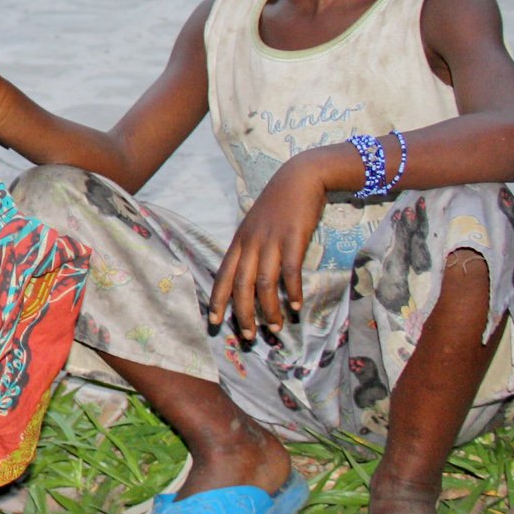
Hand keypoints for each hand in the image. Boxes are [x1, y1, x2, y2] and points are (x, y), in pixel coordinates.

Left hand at [210, 154, 323, 343]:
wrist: (299, 178)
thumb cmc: (278, 206)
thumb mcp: (255, 227)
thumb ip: (250, 249)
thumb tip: (247, 276)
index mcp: (239, 242)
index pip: (222, 276)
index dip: (217, 300)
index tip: (214, 323)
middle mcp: (251, 243)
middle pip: (241, 285)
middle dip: (242, 314)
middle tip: (248, 336)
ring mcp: (271, 241)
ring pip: (264, 283)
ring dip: (269, 309)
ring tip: (276, 328)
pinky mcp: (293, 238)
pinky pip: (291, 271)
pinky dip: (292, 291)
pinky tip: (296, 306)